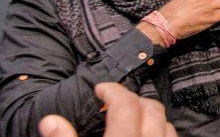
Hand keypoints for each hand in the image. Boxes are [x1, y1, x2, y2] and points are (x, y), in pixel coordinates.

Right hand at [39, 83, 176, 136]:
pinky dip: (161, 131)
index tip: (101, 89)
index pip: (125, 103)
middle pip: (151, 108)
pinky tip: (146, 135)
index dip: (112, 91)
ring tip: (132, 118)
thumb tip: (50, 119)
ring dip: (150, 116)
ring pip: (166, 124)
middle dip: (133, 99)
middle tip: (115, 102)